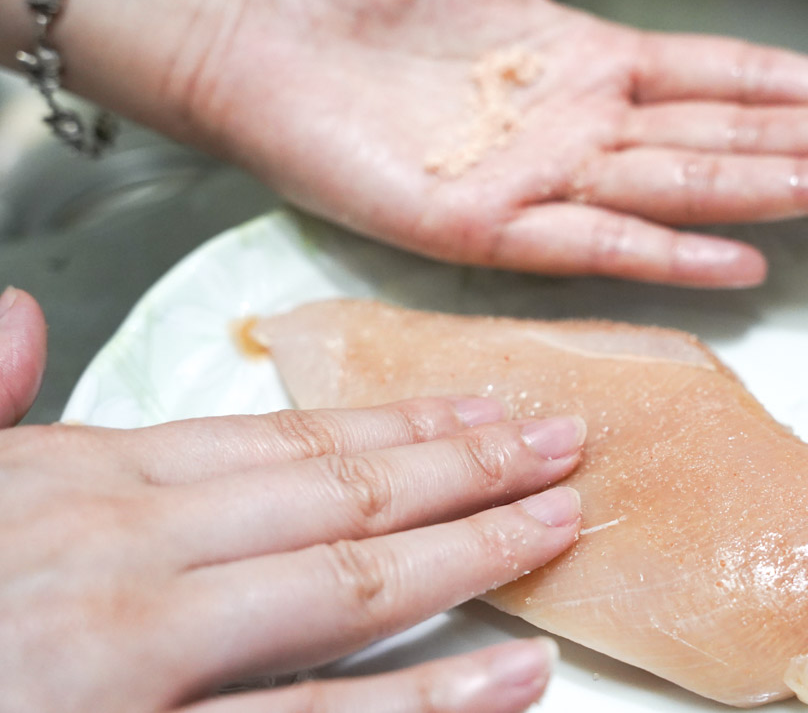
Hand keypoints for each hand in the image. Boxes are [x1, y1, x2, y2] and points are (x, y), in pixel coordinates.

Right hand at [0, 290, 585, 712]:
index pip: (284, 439)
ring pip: (347, 598)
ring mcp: (141, 666)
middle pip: (341, 500)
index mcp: (82, 489)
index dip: (402, 423)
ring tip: (563, 532)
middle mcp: (127, 565)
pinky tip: (510, 678)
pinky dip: (423, 703)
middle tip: (570, 447)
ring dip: (473, 559)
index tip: (489, 410)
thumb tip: (17, 316)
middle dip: (469, 471)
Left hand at [175, 0, 807, 287]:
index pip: (733, 79)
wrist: (247, 29)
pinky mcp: (487, 225)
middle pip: (736, 138)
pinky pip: (593, 240)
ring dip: (784, 191)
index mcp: (593, 62)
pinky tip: (743, 257)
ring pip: (688, 186)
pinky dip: (669, 252)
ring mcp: (544, 181)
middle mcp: (587, 128)